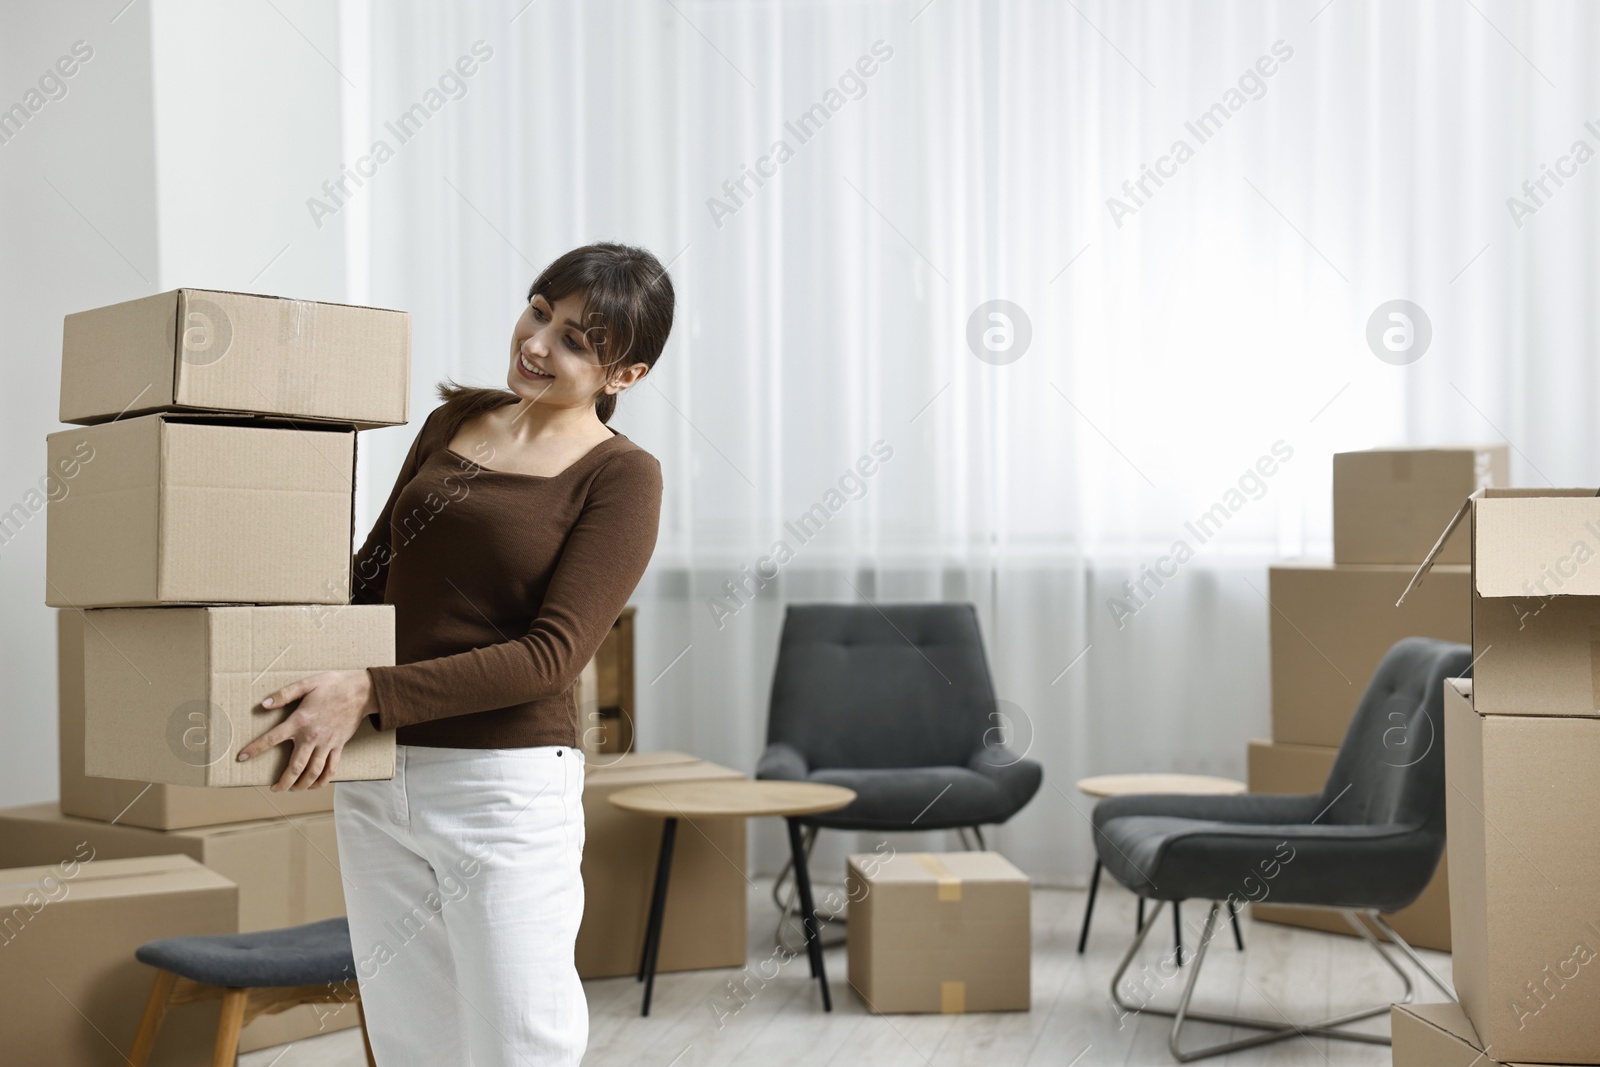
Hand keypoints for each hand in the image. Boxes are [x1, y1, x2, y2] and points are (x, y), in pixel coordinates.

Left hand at [237, 669, 378, 790]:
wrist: (362, 691)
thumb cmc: (333, 685)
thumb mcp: (307, 683)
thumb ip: (285, 694)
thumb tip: (264, 704)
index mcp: (301, 721)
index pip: (273, 738)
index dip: (256, 749)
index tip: (242, 758)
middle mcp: (313, 736)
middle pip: (296, 767)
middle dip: (283, 782)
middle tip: (274, 789)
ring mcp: (327, 744)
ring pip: (313, 772)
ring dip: (301, 785)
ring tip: (292, 789)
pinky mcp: (338, 746)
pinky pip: (331, 769)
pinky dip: (322, 781)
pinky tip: (314, 785)